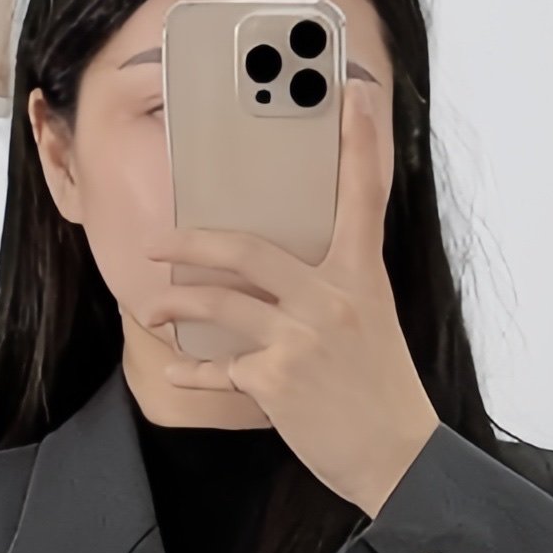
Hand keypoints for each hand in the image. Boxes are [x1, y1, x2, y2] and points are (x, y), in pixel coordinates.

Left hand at [142, 73, 439, 518]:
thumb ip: (338, 289)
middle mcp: (331, 300)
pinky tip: (173, 366)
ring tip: (154, 305)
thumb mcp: (374, 323)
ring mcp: (301, 340)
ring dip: (178, 302)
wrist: (399, 457)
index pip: (364, 196)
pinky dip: (192, 370)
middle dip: (194, 243)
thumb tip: (291, 274)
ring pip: (221, 305)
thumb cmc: (384, 392)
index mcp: (362, 277)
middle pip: (250, 250)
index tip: (354, 95)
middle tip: (160, 242)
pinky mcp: (277, 382)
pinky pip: (220, 369)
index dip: (359, 143)